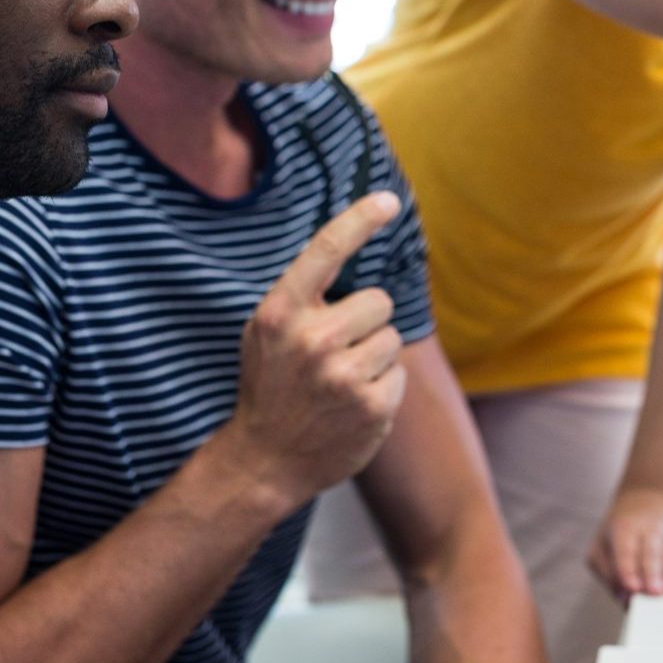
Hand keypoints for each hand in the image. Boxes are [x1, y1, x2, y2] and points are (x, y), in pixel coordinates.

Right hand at [214, 190, 408, 515]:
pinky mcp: (373, 408)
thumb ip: (302, 295)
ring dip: (374, 357)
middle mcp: (313, 339)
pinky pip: (398, 375)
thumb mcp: (266, 332)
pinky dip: (381, 389)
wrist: (264, 462)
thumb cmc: (270, 386)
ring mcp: (344, 376)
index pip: (326, 249)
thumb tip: (350, 244)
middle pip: (378, 300)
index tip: (388, 200)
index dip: (361, 219)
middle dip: (365, 322)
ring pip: (391, 339)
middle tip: (333, 352)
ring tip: (339, 382)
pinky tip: (350, 407)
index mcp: (281, 312)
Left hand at [589, 487, 662, 598]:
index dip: (627, 569)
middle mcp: (648, 526)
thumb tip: (623, 598)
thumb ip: (607, 572)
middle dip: (653, 572)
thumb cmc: (623, 527)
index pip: (625, 550)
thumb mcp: (602, 543)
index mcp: (624, 528)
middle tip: (655, 592)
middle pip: (651, 552)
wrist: (649, 494)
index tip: (631, 587)